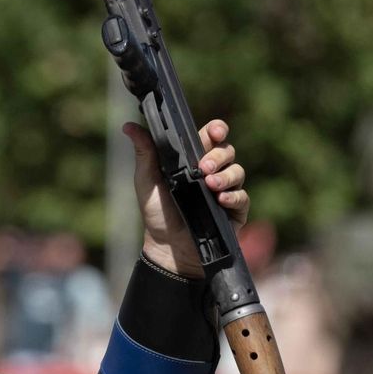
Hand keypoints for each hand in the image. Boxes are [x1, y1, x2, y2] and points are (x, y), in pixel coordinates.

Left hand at [125, 118, 249, 276]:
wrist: (166, 246)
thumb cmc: (157, 212)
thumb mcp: (147, 180)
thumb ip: (144, 152)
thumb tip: (129, 126)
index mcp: (194, 160)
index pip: (211, 137)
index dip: (217, 130)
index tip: (214, 131)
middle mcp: (213, 172)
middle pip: (227, 151)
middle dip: (217, 156)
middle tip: (203, 167)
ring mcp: (226, 190)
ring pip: (237, 171)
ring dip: (225, 176)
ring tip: (210, 184)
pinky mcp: (235, 210)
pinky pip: (242, 197)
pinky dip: (233, 196)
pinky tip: (221, 199)